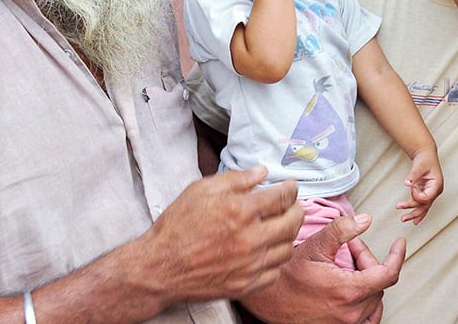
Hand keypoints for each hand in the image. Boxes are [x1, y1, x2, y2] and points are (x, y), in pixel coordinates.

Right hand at [139, 167, 302, 302]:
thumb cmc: (177, 226)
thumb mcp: (201, 190)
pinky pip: (275, 272)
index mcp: (241, 211)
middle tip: (293, 205)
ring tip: (282, 227)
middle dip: (297, 209)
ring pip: (288, 248)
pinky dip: (277, 260)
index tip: (291, 187)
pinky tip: (269, 251)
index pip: (283, 196)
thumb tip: (262, 172)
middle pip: (293, 222)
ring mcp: (250, 264)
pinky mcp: (246, 284)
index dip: (291, 188)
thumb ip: (235, 178)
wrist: (159, 268)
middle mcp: (250, 238)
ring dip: (289, 235)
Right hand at [241, 214, 405, 323]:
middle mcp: (351, 312)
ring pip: (373, 299)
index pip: (388, 274)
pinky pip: (367, 318)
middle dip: (368, 261)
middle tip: (349, 248)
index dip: (397, 256)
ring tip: (348, 268)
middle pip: (378, 283)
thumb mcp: (315, 245)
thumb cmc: (287, 276)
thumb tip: (365, 220)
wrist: (268, 301)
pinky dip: (367, 302)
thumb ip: (342, 230)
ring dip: (367, 280)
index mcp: (348, 290)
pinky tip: (355, 290)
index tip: (399, 245)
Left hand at [397, 148, 443, 223]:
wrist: (426, 155)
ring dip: (414, 214)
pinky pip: (422, 205)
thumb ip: (413, 175)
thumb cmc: (425, 159)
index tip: (411, 186)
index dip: (416, 195)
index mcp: (437, 185)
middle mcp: (435, 191)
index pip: (426, 197)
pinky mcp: (426, 193)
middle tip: (403, 217)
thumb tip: (407, 183)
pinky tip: (414, 220)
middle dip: (414, 212)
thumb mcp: (419, 165)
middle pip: (425, 206)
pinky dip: (418, 212)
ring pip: (424, 207)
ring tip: (404, 219)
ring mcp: (431, 193)